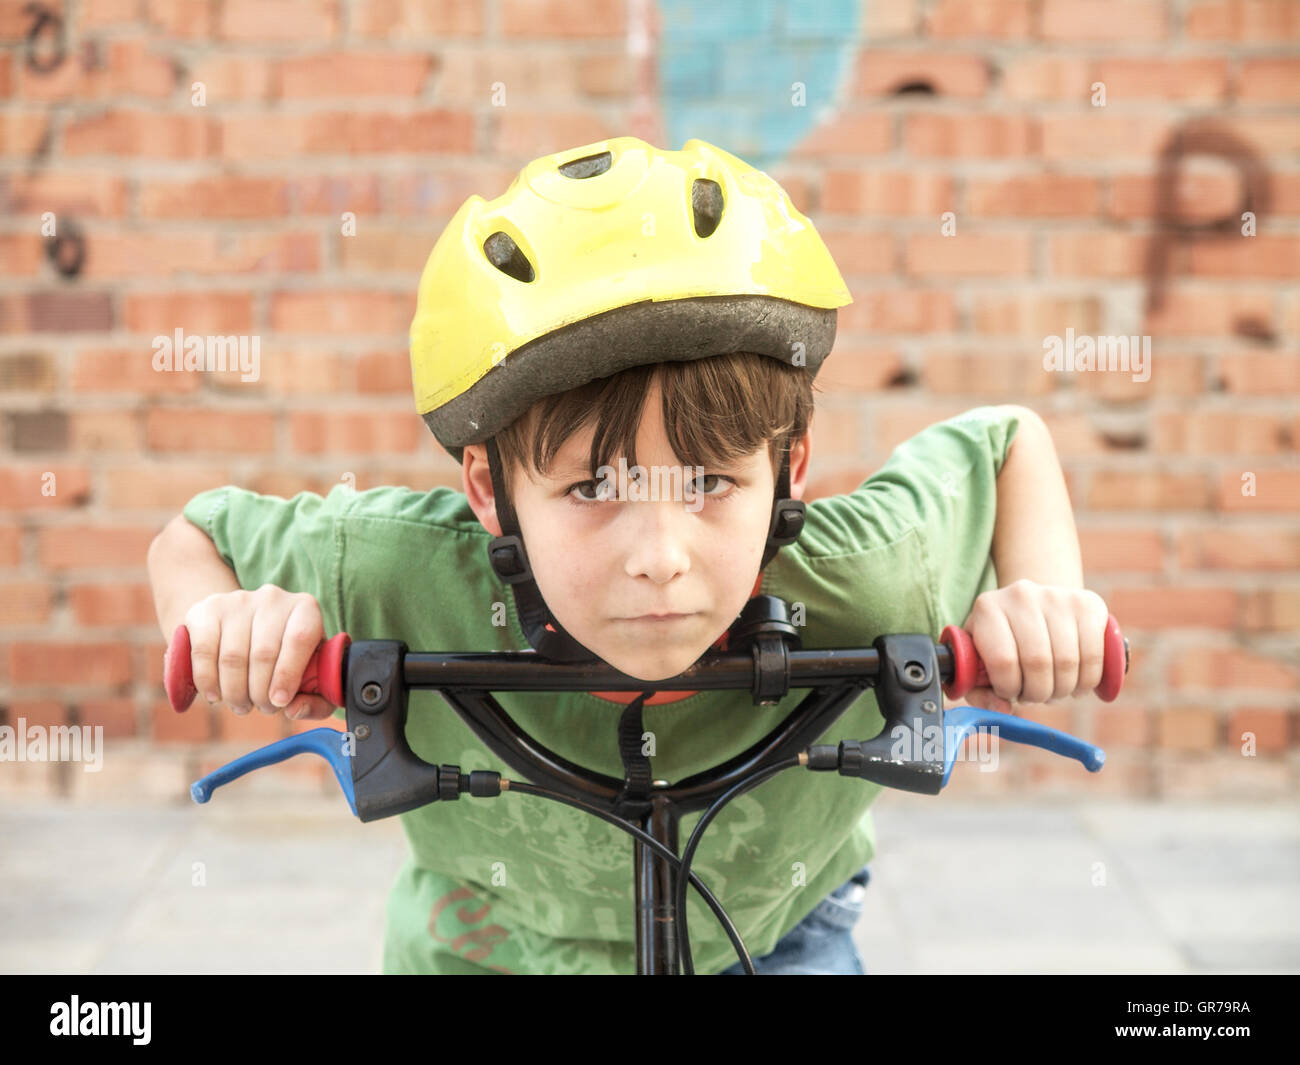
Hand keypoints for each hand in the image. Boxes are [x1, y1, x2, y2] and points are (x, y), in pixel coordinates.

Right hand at [180, 584, 335, 719]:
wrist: (245, 627)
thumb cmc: (287, 659)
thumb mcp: (312, 677)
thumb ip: (316, 701)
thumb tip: (293, 710)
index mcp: (306, 609)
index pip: (299, 638)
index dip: (288, 675)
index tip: (279, 702)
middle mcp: (273, 598)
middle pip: (263, 653)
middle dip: (260, 692)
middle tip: (262, 708)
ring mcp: (238, 601)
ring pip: (232, 657)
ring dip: (234, 692)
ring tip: (241, 705)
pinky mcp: (207, 610)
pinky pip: (204, 651)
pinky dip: (208, 681)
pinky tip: (215, 696)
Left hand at [956, 579, 1110, 713]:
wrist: (1033, 606)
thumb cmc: (1001, 642)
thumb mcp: (978, 662)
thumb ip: (980, 692)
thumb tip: (1003, 708)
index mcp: (987, 609)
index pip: (1003, 661)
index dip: (1009, 688)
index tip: (1010, 692)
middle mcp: (1021, 595)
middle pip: (1038, 662)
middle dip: (1039, 693)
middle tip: (1036, 696)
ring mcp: (1057, 596)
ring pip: (1068, 661)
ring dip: (1063, 690)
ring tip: (1055, 690)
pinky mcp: (1088, 603)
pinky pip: (1094, 655)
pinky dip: (1088, 680)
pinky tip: (1077, 684)